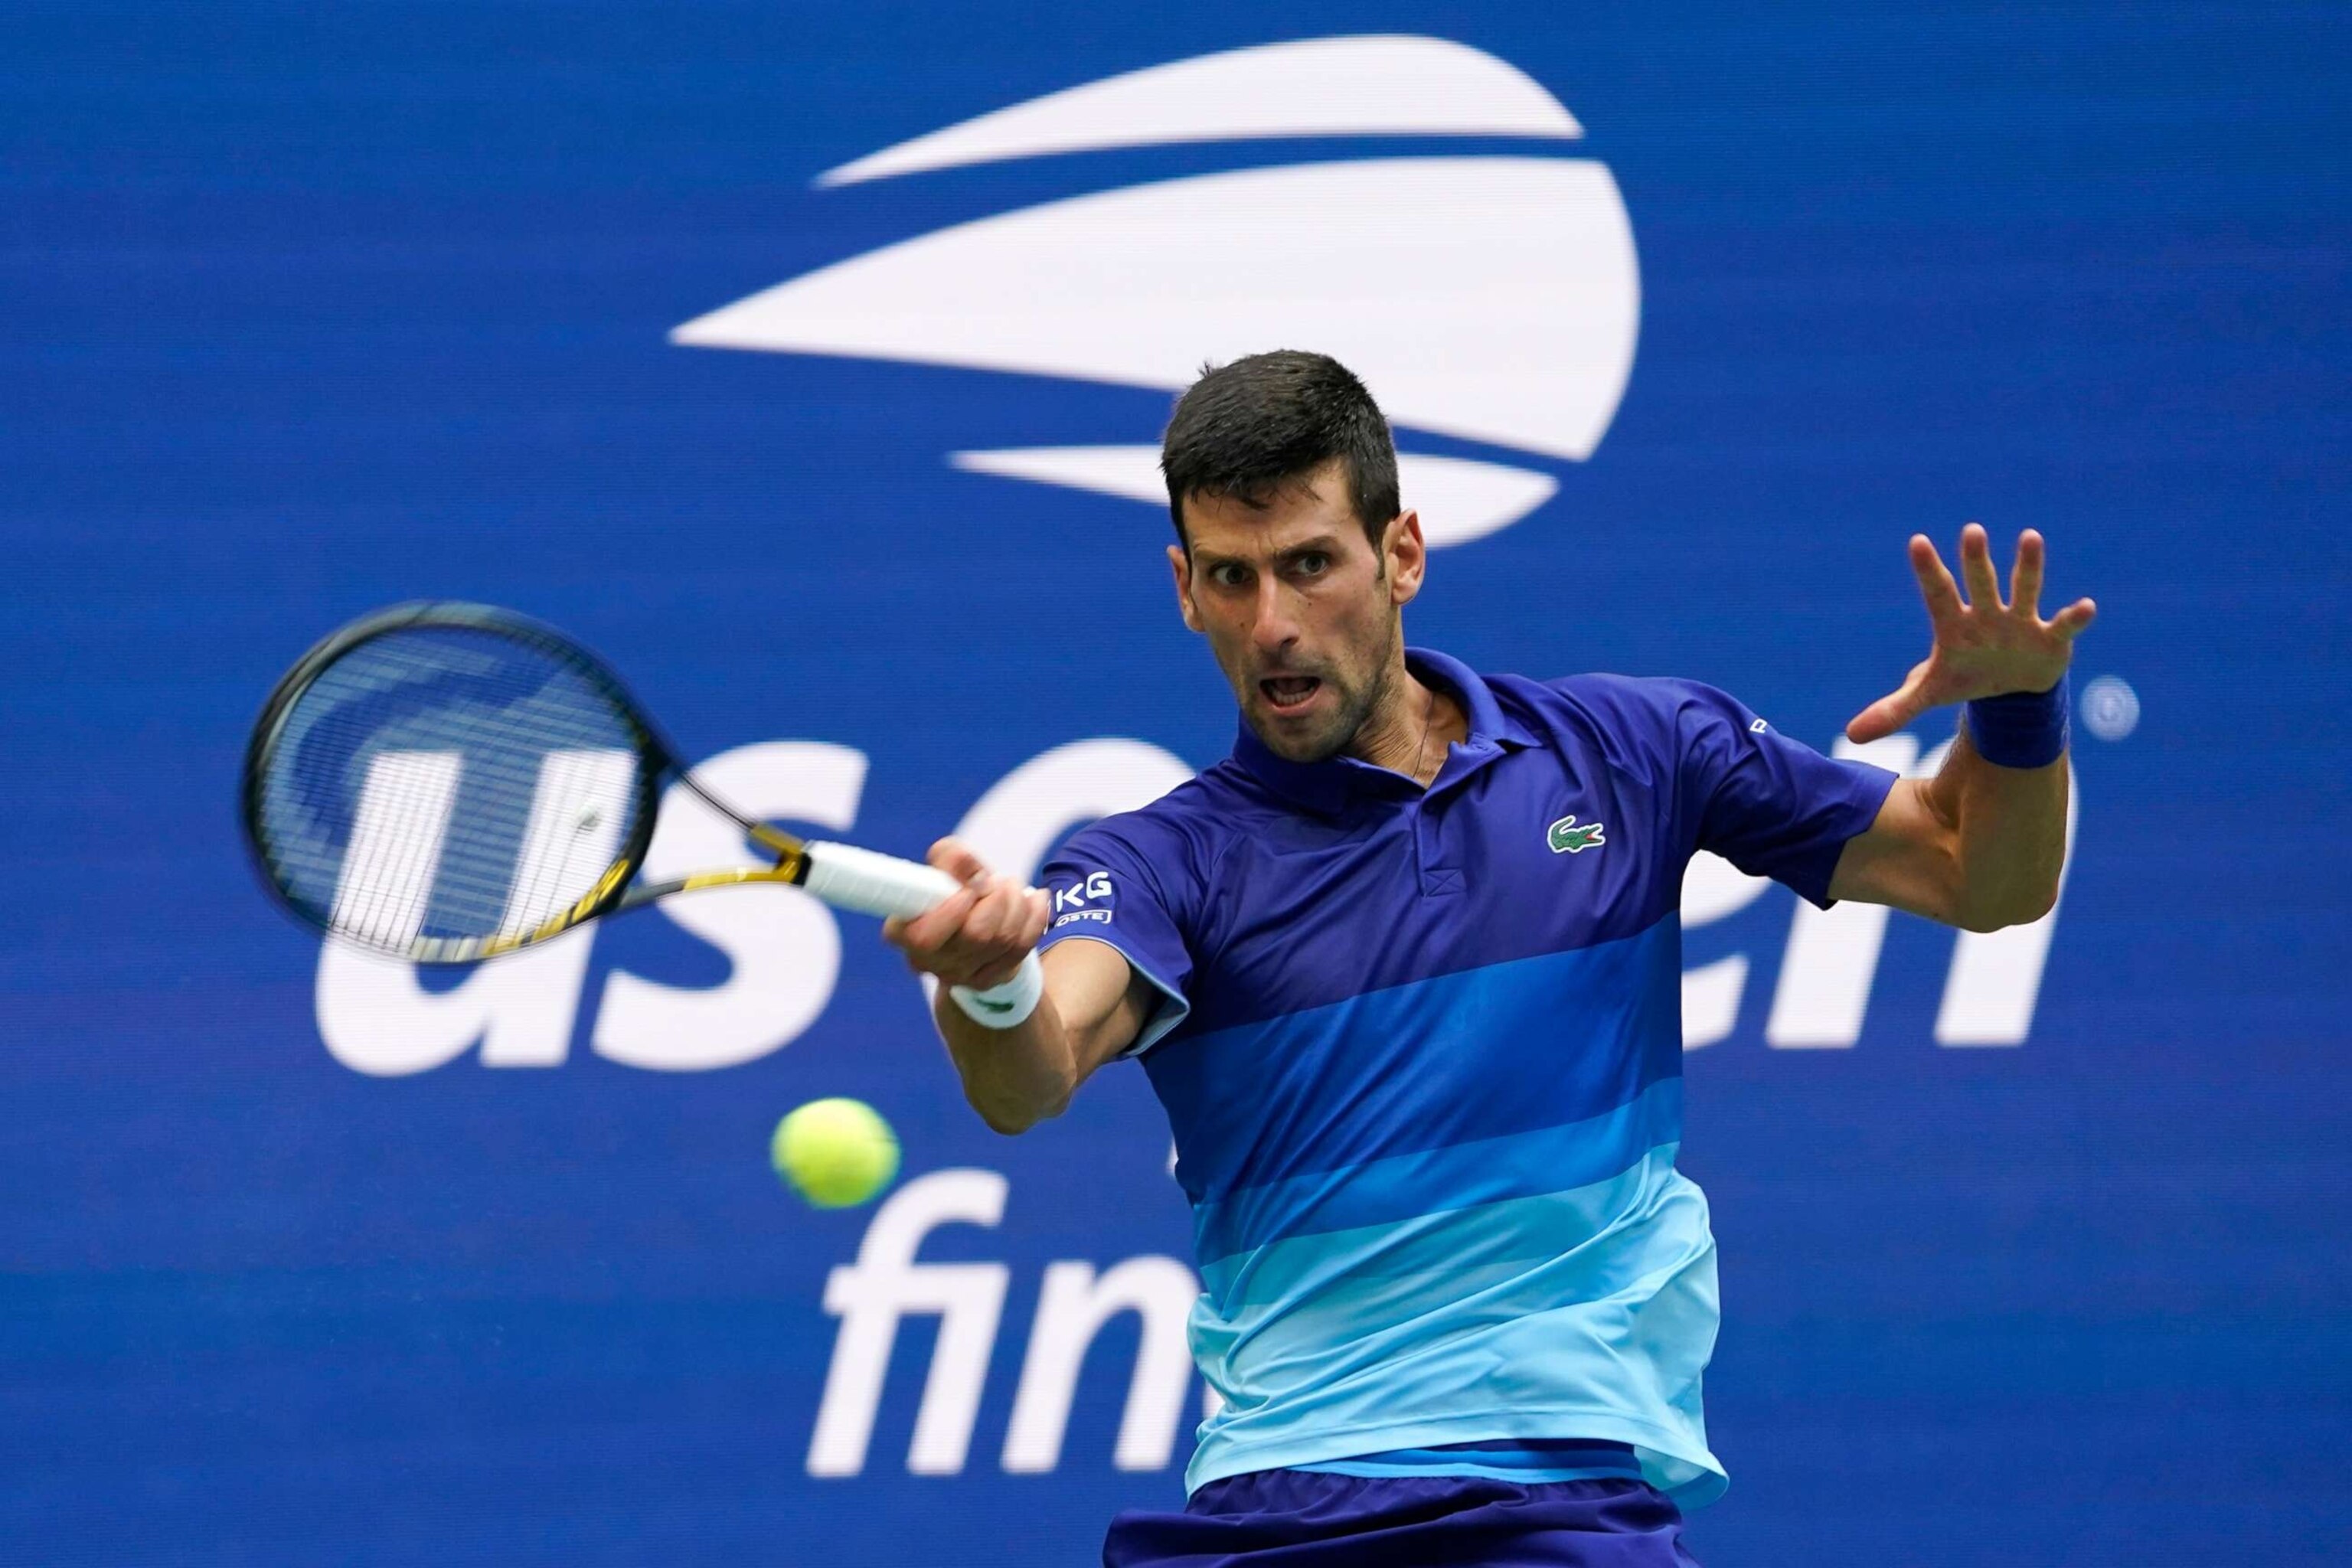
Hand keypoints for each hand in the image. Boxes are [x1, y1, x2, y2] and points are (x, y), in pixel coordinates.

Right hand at [882, 837, 1048, 990]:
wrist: (968, 926)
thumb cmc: (949, 892)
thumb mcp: (943, 867)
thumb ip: (951, 859)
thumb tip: (966, 862)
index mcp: (904, 932)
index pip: (925, 936)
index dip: (953, 911)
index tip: (969, 891)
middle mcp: (928, 960)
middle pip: (976, 935)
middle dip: (997, 899)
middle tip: (998, 881)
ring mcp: (959, 975)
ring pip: (1003, 939)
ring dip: (1016, 903)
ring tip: (1012, 887)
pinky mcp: (987, 979)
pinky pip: (1022, 947)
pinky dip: (1035, 918)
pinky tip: (1034, 900)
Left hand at [1846, 524, 2097, 743]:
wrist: (2010, 691)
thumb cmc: (1966, 678)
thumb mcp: (1930, 694)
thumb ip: (1895, 709)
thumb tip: (1851, 736)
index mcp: (1955, 624)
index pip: (1937, 592)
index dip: (1927, 569)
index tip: (1916, 542)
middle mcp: (1987, 615)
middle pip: (1981, 583)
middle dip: (1976, 560)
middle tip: (1971, 531)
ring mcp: (2020, 622)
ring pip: (2024, 589)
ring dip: (2027, 566)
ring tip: (2029, 537)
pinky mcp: (2050, 637)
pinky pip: (2064, 625)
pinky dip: (2075, 617)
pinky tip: (2085, 607)